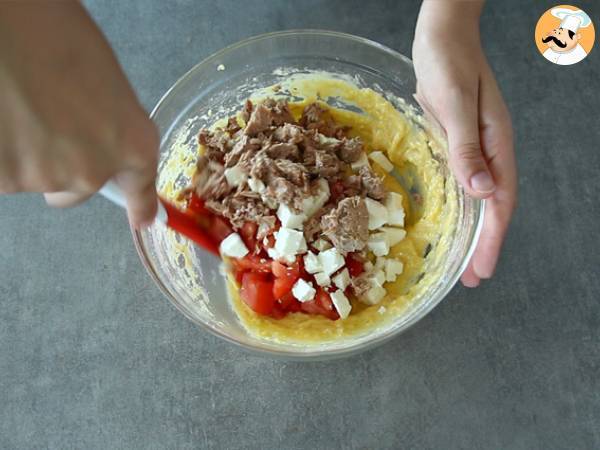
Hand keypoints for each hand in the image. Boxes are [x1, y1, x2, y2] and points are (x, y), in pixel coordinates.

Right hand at [0, 2, 158, 226]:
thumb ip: (107, 122)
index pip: (140, 187)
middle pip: (75, 189)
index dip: (141, 205)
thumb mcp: (103, 79)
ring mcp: (47, 179)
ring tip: (16, 105)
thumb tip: (95, 135)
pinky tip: (0, 115)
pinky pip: (3, 172)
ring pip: (33, 177)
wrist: (9, 28)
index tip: (144, 220)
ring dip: (25, 152)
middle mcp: (94, 171)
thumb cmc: (55, 32)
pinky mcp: (4, 179)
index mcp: (132, 142)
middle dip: (61, 166)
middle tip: (44, 123)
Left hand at [412, 1, 516, 286]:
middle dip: (484, 244)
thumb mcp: (456, 105)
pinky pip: (463, 183)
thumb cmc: (449, 64)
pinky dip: (460, 207)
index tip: (481, 270)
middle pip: (492, 206)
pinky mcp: (457, 143)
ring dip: (472, 230)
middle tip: (473, 280)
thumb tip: (482, 193)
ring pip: (478, 198)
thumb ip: (467, 149)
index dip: (491, 239)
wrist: (441, 37)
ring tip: (464, 262)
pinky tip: (453, 221)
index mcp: (496, 144)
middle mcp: (490, 150)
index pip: (499, 202)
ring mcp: (474, 147)